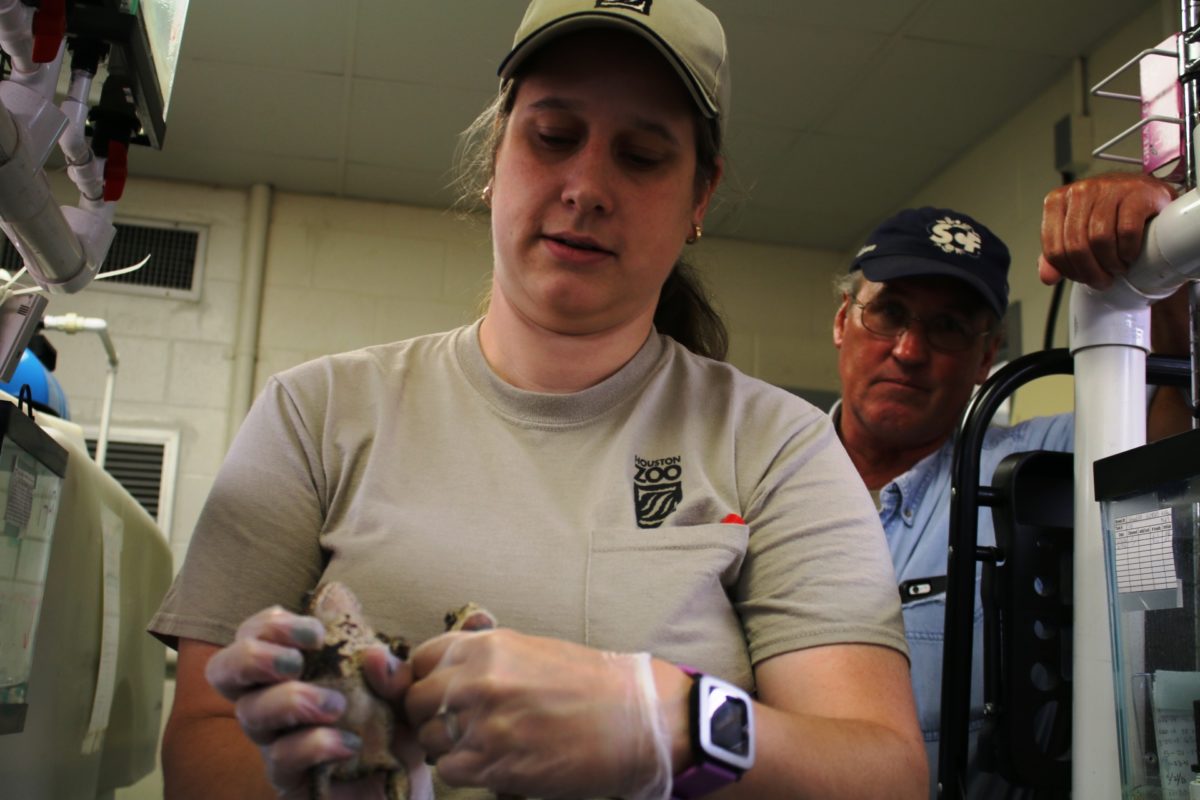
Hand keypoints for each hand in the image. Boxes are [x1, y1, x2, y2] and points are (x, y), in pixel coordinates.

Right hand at [203, 605, 410, 798]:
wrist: (404, 787)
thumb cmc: (395, 732)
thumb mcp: (405, 696)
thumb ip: (394, 673)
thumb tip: (374, 655)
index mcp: (295, 669)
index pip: (254, 633)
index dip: (272, 625)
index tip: (316, 634)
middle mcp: (274, 702)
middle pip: (224, 670)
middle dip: (253, 656)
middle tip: (296, 662)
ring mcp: (276, 741)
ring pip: (249, 713)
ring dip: (290, 699)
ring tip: (336, 705)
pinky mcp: (287, 780)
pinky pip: (281, 757)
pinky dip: (314, 744)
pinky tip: (348, 743)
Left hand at [405, 629, 671, 799]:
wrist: (633, 718)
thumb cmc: (589, 684)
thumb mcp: (530, 651)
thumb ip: (484, 659)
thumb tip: (445, 677)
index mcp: (486, 646)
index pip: (421, 660)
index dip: (425, 680)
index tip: (436, 694)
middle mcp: (477, 680)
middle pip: (416, 702)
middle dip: (428, 716)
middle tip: (454, 725)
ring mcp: (483, 723)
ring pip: (429, 740)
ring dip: (447, 747)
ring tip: (481, 746)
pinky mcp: (494, 764)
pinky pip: (449, 771)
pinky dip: (463, 772)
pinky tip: (491, 765)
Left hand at [1039, 171, 1176, 288]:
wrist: (1147, 194)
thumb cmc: (1108, 216)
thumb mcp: (1077, 232)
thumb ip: (1058, 254)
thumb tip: (1048, 278)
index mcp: (1057, 201)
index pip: (1054, 249)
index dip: (1069, 271)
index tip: (1083, 279)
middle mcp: (1080, 191)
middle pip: (1076, 246)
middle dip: (1090, 272)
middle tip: (1103, 281)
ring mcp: (1109, 188)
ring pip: (1100, 239)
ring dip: (1110, 263)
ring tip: (1118, 268)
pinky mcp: (1137, 193)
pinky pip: (1127, 231)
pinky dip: (1128, 251)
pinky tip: (1129, 255)